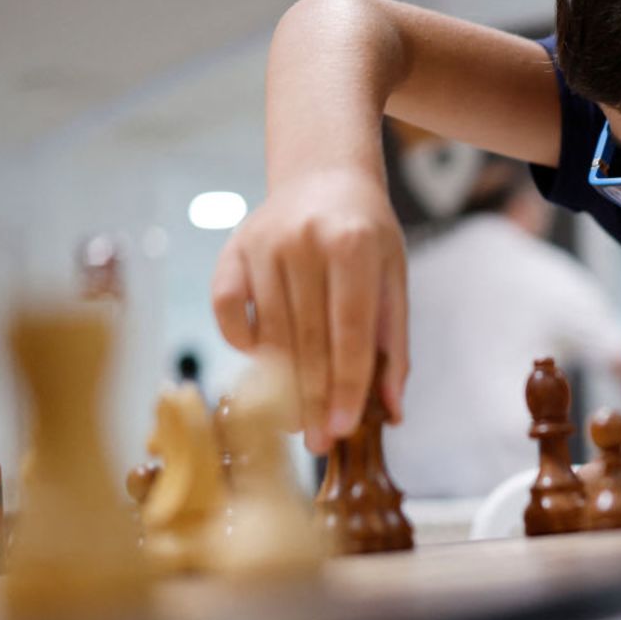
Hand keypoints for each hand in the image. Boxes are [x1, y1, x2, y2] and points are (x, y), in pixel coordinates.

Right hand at [211, 171, 408, 454]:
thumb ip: (394, 343)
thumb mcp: (394, 278)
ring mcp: (262, 245)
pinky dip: (242, 344)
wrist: (324, 176)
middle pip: (307, 340)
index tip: (346, 429)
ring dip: (280, 386)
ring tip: (296, 423)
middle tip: (319, 443)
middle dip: (314, 399)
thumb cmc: (366, 235)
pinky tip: (263, 368)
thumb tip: (393, 411)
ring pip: (269, 333)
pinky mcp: (232, 251)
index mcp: (353, 244)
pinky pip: (227, 311)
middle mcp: (304, 242)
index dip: (347, 385)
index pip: (349, 332)